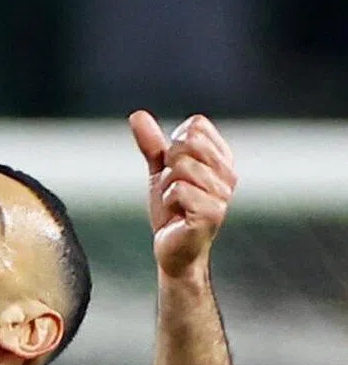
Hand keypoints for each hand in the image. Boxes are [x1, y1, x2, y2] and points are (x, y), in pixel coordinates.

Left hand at [130, 111, 236, 279]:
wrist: (172, 249)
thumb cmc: (171, 212)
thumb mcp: (159, 173)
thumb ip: (152, 144)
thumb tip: (137, 115)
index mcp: (221, 159)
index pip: (195, 126)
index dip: (174, 145)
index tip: (175, 169)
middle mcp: (227, 174)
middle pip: (186, 144)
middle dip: (168, 167)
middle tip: (173, 190)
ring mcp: (222, 194)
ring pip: (180, 168)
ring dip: (166, 188)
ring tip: (175, 204)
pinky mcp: (212, 213)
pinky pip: (178, 190)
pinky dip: (168, 202)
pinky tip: (177, 215)